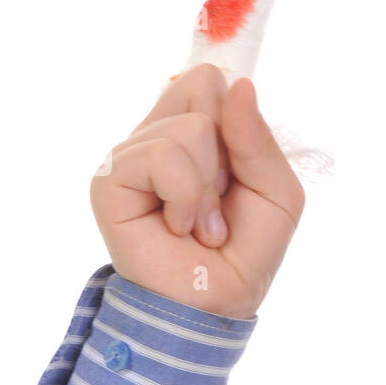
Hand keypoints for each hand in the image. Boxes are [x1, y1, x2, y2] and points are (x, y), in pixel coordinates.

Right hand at [90, 63, 305, 318]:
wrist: (216, 304)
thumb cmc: (246, 251)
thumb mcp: (277, 191)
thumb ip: (257, 138)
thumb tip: (238, 84)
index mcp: (194, 132)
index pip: (209, 80)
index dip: (234, 118)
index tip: (237, 171)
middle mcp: (158, 137)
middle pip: (201, 88)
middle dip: (228, 153)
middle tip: (220, 200)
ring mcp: (130, 156)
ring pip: (188, 128)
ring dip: (208, 188)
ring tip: (200, 225)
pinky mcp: (109, 180)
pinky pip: (161, 158)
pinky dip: (186, 198)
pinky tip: (178, 228)